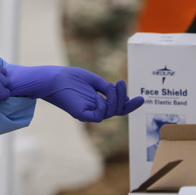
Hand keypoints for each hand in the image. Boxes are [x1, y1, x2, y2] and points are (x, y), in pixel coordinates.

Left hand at [5, 64, 143, 122]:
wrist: (54, 78)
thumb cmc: (70, 78)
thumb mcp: (93, 80)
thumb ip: (105, 88)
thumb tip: (120, 93)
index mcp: (98, 102)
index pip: (117, 107)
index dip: (129, 104)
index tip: (141, 98)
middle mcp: (95, 109)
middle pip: (117, 110)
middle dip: (122, 99)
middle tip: (121, 83)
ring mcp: (89, 113)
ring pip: (110, 113)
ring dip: (113, 99)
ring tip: (110, 85)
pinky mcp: (81, 114)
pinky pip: (98, 116)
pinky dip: (103, 107)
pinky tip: (100, 96)